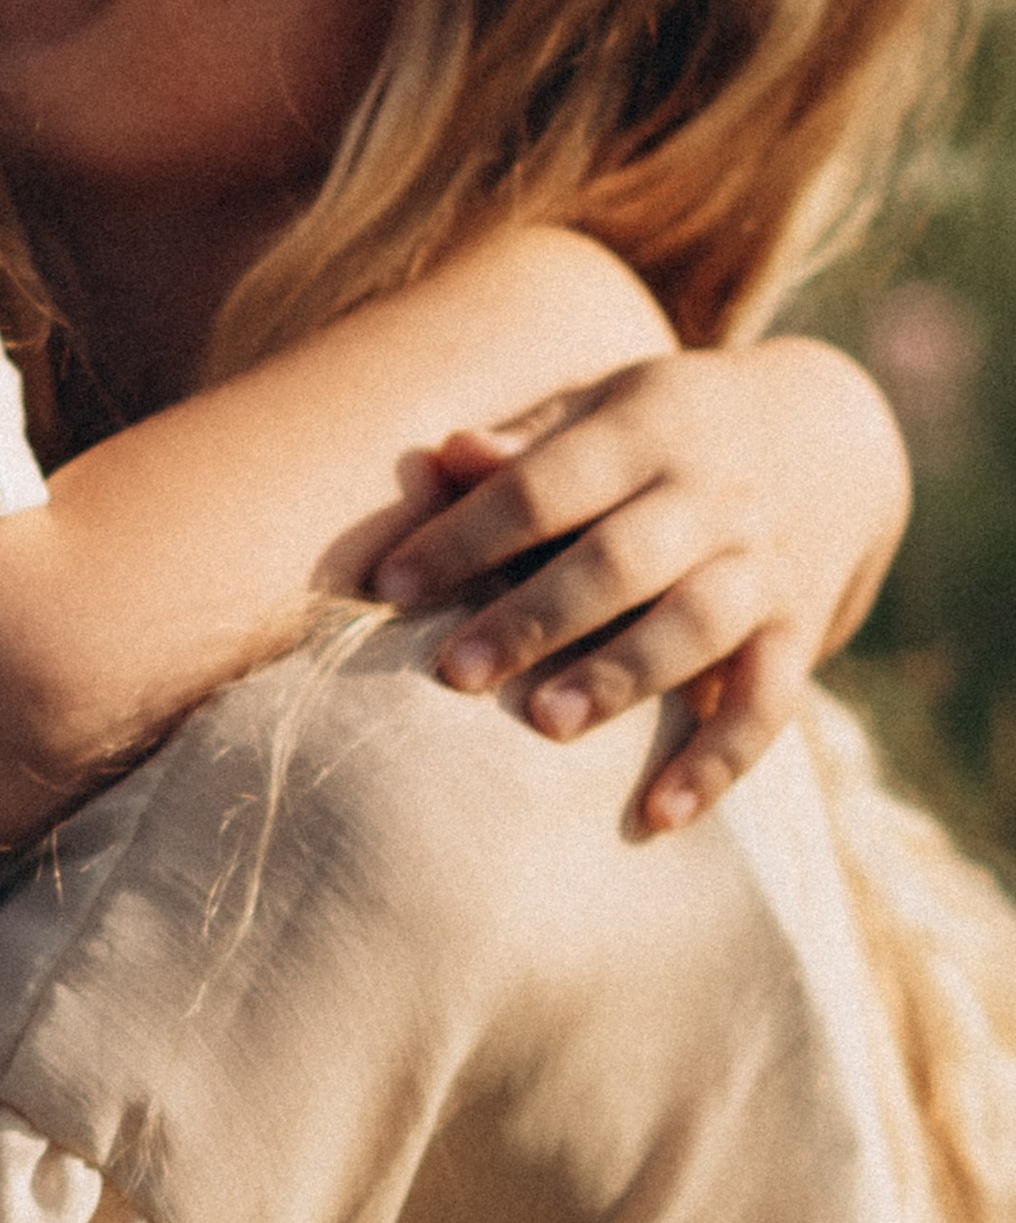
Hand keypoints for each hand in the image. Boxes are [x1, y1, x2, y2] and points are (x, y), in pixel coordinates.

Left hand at [367, 338, 908, 832]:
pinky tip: (659, 815)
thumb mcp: (606, 407)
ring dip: (622, 676)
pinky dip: (719, 762)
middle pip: (619, 559)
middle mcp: (709, 496)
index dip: (466, 535)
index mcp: (644, 429)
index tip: (389, 586)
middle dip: (534, 616)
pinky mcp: (800, 631)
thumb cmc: (670, 429)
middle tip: (451, 673)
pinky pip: (768, 703)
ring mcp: (762, 565)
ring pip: (696, 624)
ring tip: (547, 724)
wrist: (833, 436)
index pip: (545, 484)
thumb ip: (527, 443)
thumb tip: (445, 456)